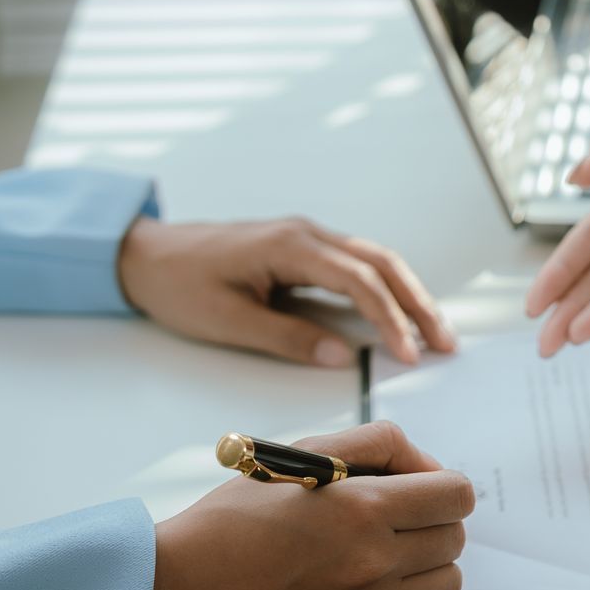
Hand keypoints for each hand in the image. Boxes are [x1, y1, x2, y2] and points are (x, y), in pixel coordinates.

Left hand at [117, 216, 454, 365]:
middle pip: (382, 263)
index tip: (411, 354)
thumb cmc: (179, 286)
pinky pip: (359, 264)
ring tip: (434, 332)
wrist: (144, 254)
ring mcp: (307, 237)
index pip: (359, 282)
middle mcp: (307, 234)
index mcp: (290, 246)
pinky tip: (400, 312)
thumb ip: (288, 338)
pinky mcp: (303, 248)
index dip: (390, 319)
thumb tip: (342, 356)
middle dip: (418, 303)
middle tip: (445, 343)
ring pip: (376, 260)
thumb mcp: (229, 321)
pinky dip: (387, 288)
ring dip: (409, 294)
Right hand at [147, 422, 471, 589]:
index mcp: (362, 508)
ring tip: (388, 551)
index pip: (456, 494)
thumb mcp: (298, 457)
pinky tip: (365, 583)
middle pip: (455, 537)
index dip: (443, 485)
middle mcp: (374, 561)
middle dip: (435, 521)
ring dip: (428, 563)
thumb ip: (371, 446)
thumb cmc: (229, 524)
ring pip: (447, 582)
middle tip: (398, 515)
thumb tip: (423, 464)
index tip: (420, 486)